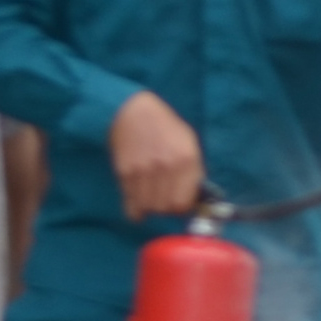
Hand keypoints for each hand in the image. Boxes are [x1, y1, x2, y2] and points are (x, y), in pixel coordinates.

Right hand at [109, 91, 204, 218]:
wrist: (133, 112)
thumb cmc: (166, 129)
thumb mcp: (189, 144)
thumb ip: (194, 172)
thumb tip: (196, 202)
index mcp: (186, 159)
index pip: (183, 203)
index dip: (182, 207)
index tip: (180, 203)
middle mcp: (165, 166)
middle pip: (164, 208)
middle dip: (165, 208)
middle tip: (164, 199)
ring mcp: (143, 170)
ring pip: (147, 208)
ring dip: (150, 207)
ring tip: (152, 196)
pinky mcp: (125, 172)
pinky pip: (130, 204)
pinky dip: (135, 208)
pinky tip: (139, 199)